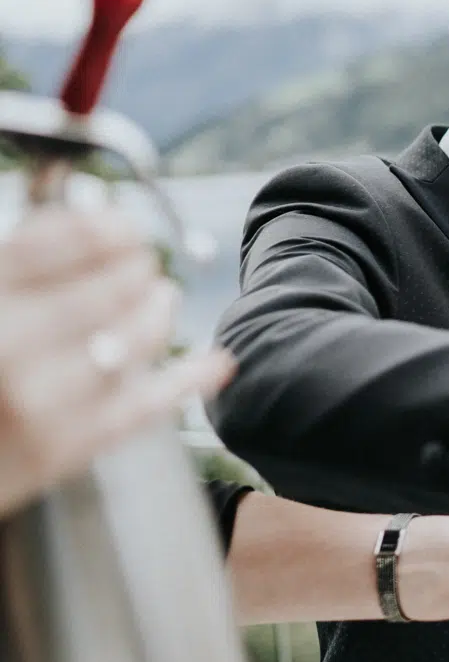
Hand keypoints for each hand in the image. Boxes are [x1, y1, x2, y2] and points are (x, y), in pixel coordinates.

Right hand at [0, 207, 234, 517]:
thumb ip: (19, 261)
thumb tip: (87, 209)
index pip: (63, 238)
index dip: (106, 225)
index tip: (122, 225)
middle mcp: (5, 348)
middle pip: (111, 284)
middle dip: (138, 266)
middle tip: (142, 262)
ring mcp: (37, 405)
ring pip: (135, 339)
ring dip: (160, 310)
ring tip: (162, 297)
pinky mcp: (60, 453)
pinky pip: (143, 408)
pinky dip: (187, 380)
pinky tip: (215, 364)